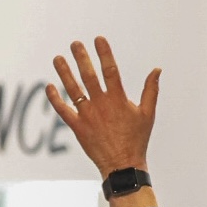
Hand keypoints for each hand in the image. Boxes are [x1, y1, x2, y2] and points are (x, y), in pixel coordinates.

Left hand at [46, 37, 159, 177]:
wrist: (123, 167)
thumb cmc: (137, 140)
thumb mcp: (148, 115)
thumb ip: (151, 91)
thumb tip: (157, 70)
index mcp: (119, 101)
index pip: (110, 71)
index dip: (104, 53)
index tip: (98, 39)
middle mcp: (102, 105)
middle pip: (88, 75)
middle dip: (81, 57)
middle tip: (75, 44)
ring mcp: (88, 115)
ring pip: (73, 89)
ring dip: (64, 72)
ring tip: (58, 58)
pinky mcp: (78, 127)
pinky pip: (63, 110)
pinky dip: (55, 98)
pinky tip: (49, 86)